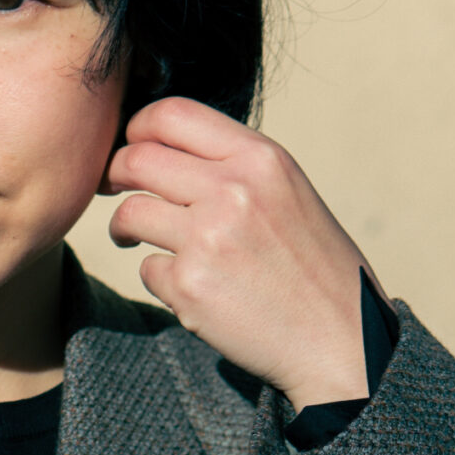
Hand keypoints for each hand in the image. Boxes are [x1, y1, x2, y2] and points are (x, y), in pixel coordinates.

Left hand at [103, 98, 382, 409]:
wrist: (341, 341)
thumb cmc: (314, 267)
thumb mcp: (288, 193)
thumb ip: (234, 165)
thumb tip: (161, 144)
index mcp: (261, 158)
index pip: (172, 114)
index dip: (139, 128)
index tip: (132, 146)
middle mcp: (233, 190)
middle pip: (136, 160)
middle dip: (115, 172)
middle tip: (114, 187)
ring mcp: (208, 238)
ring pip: (130, 213)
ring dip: (124, 227)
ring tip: (133, 237)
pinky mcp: (190, 287)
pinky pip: (147, 269)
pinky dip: (161, 279)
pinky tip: (191, 288)